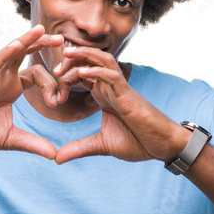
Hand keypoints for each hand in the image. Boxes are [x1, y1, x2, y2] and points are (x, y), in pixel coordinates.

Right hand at [0, 25, 63, 157]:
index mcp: (12, 89)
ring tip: (42, 31)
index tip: (57, 102)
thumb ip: (33, 144)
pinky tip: (19, 44)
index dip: (51, 85)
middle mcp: (3, 79)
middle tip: (62, 40)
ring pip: (11, 53)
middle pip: (26, 55)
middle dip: (43, 45)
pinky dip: (6, 53)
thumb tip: (55, 155)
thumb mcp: (10, 140)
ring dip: (27, 41)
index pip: (37, 75)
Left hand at [48, 47, 190, 164]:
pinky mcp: (128, 95)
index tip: (51, 91)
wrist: (162, 147)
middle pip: (89, 62)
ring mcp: (120, 89)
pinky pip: (112, 75)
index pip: (81, 75)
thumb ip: (79, 149)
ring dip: (84, 55)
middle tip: (53, 70)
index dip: (65, 77)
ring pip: (102, 60)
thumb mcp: (101, 146)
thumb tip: (56, 159)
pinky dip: (97, 70)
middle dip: (70, 61)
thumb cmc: (138, 143)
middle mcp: (111, 88)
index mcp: (104, 96)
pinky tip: (82, 72)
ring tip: (66, 55)